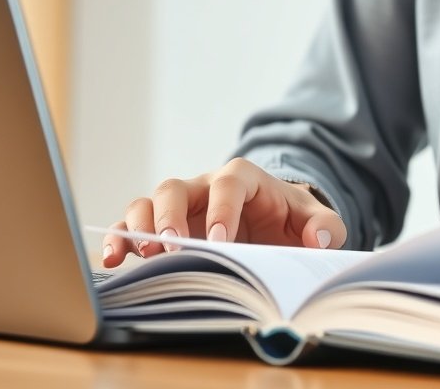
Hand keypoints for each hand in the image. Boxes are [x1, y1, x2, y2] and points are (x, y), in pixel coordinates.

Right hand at [100, 157, 346, 267]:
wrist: (274, 225)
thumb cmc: (289, 220)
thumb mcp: (313, 220)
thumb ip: (326, 226)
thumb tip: (320, 238)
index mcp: (242, 179)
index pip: (228, 183)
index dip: (222, 209)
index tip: (220, 241)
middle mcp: (203, 187)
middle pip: (176, 188)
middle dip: (170, 216)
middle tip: (173, 247)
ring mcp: (179, 207)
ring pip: (147, 203)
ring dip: (139, 226)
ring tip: (140, 253)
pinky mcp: (162, 228)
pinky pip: (132, 227)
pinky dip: (120, 239)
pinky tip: (113, 260)